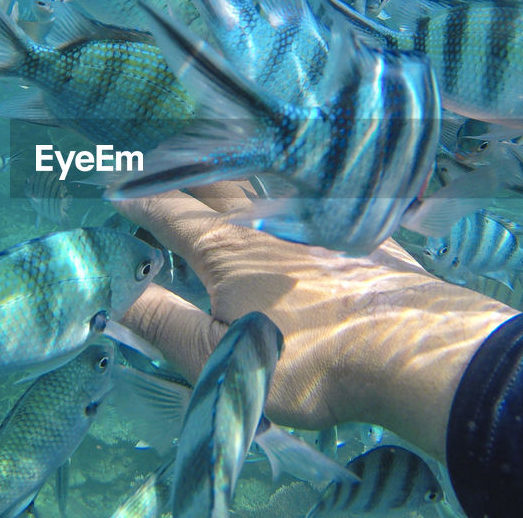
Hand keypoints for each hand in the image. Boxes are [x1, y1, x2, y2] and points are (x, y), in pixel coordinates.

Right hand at [114, 182, 517, 460]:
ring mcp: (324, 226)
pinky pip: (325, 202)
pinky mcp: (369, 239)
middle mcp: (271, 225)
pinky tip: (310, 197)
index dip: (140, 203)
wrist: (409, 350)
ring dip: (243, 174)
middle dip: (189, 172)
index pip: (172, 215)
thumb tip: (114, 291)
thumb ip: (163, 323)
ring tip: (229, 169)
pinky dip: (303, 193)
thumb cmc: (305, 360)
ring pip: (273, 186)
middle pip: (221, 187)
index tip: (114, 188)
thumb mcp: (216, 358)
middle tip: (168, 163)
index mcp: (228, 251)